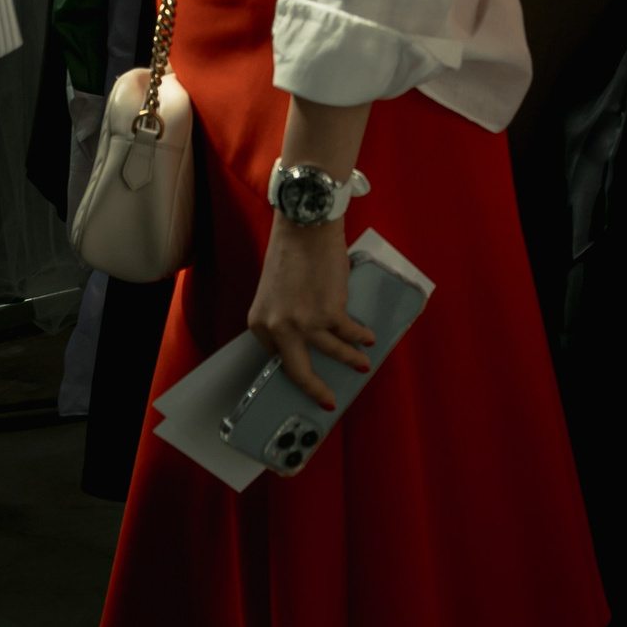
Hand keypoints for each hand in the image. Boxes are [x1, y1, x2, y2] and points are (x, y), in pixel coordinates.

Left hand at [248, 216, 375, 414]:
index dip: (295, 369)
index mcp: (259, 324)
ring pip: (332, 353)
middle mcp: (278, 328)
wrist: (306, 225)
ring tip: (362, 363)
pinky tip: (367, 337)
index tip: (308, 380)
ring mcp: (305, 323)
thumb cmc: (291, 252)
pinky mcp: (331, 313)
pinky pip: (349, 334)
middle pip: (298, 372)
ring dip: (350, 359)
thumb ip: (284, 317)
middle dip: (316, 390)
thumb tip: (306, 339)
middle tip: (328, 401)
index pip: (277, 357)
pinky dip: (360, 337)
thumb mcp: (274, 293)